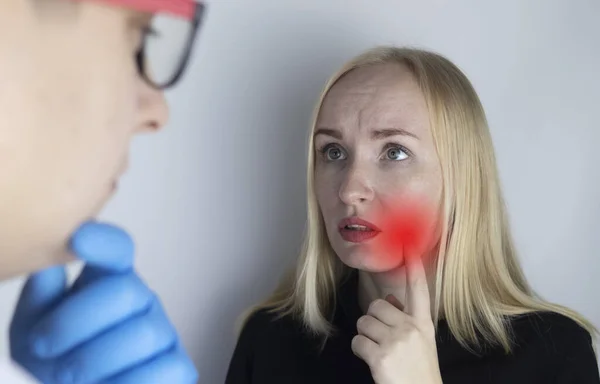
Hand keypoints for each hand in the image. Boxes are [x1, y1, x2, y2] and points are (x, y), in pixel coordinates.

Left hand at [9, 221, 197, 383]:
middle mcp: (140, 300)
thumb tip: (48, 258)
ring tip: (68, 376)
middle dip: (76, 323)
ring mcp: (162, 333)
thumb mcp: (35, 326)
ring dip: (96, 360)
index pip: (117, 248)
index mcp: (107, 281)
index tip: (78, 239)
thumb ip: (42, 293)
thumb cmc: (54, 362)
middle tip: (45, 348)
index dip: (103, 241)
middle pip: (126, 291)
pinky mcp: (178, 366)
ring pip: (143, 334)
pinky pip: (167, 369)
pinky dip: (131, 382)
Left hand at [351, 254, 441, 383]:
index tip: (409, 246)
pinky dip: (360, 351)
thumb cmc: (418, 372)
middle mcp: (411, 328)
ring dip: (365, 336)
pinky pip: (357, 341)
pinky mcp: (381, 355)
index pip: (419, 290)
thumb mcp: (421, 344)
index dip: (414, 267)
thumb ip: (405, 320)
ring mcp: (396, 341)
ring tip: (379, 352)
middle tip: (381, 339)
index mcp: (423, 324)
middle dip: (373, 320)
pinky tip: (372, 360)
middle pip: (377, 306)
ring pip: (364, 322)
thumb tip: (388, 301)